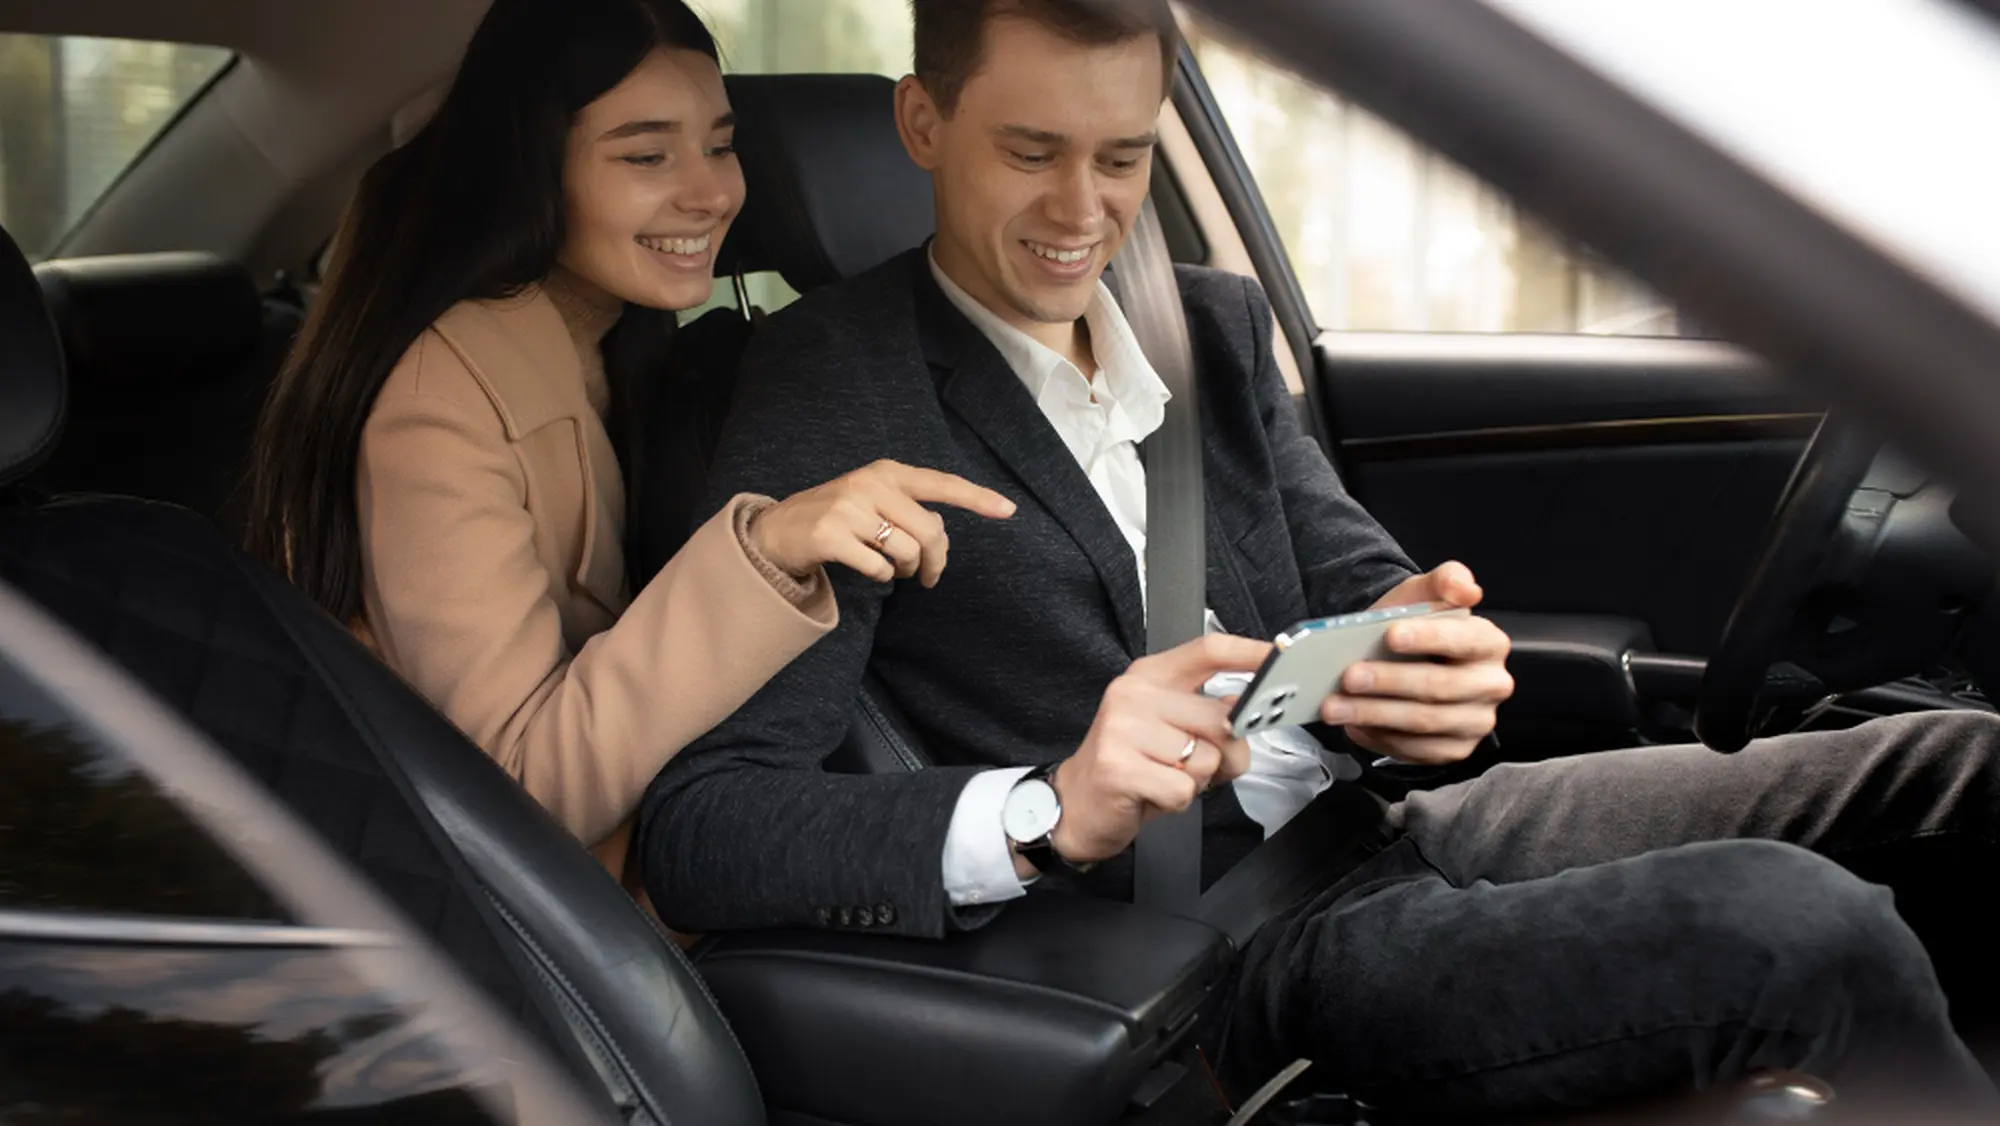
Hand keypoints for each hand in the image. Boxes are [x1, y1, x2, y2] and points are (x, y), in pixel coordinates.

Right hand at [750, 459, 1014, 586]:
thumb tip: (940, 535)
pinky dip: (882, 577)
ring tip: (896, 570)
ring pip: (906, 551)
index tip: (1009, 510)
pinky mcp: (831, 536)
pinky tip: (870, 571)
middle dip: (937, 560)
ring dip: (907, 570)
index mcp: (886, 472)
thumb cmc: (836, 517)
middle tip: (929, 577)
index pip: (940, 484)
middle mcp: (870, 484)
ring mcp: (848, 509)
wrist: (779, 530)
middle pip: (929, 530)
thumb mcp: (873, 501)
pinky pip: (879, 568)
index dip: (977, 498)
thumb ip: (908, 510)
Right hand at [1042, 635, 1270, 867]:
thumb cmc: (1131, 765)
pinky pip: (1183, 790)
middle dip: (1221, 753)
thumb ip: (1209, 715)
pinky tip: (1151, 795)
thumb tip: (1246, 710)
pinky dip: (1176, 803)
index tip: (1281, 657)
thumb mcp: (1171, 730)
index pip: (1208, 650)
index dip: (1250, 653)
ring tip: (1162, 778)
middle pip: (1219, 717)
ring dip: (1194, 781)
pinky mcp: (1118, 767)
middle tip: (1189, 765)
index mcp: (1149, 676)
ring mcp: (1122, 729)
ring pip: (1205, 758)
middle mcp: (1133, 694)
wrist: (1075, 805)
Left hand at [1322, 561, 1513, 764]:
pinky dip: (1382, 738)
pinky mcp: (1455, 749)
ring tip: (1335, 706)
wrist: (1399, 657)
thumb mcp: (1423, 593)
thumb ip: (1447, 579)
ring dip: (1375, 714)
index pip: (1464, 641)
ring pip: (1424, 723)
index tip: (1390, 635)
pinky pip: (1418, 750)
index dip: (1428, 638)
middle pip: (1439, 687)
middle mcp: (1491, 685)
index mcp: (1489, 643)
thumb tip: (1467, 588)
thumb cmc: (1411, 625)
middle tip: (1349, 676)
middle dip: (1390, 682)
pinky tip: (1354, 725)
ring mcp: (1475, 721)